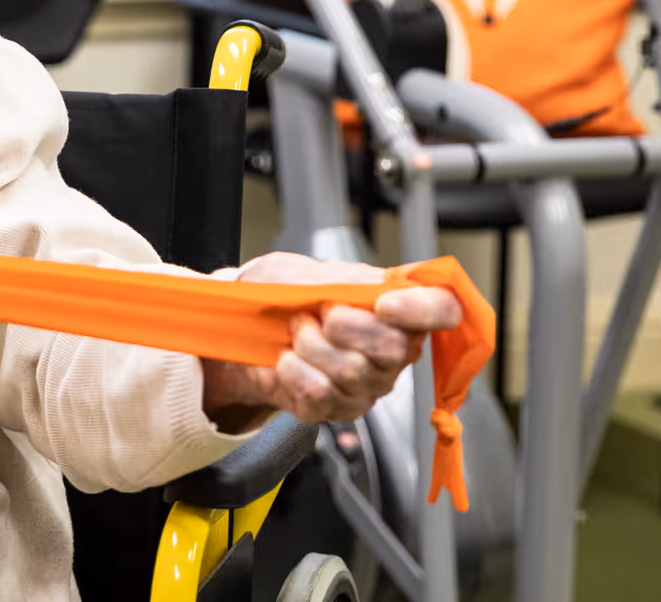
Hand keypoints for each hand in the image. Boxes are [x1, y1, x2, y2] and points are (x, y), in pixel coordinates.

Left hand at [199, 252, 463, 432]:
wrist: (239, 330)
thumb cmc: (276, 297)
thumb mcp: (297, 271)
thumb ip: (335, 277)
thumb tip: (371, 287)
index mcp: (395, 308)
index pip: (442, 310)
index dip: (424, 309)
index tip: (385, 304)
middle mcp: (392, 351)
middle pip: (395, 348)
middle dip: (345, 325)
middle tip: (318, 312)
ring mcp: (368, 385)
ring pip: (352, 371)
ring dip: (310, 344)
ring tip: (296, 331)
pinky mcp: (339, 409)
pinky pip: (321, 394)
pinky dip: (294, 370)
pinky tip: (287, 359)